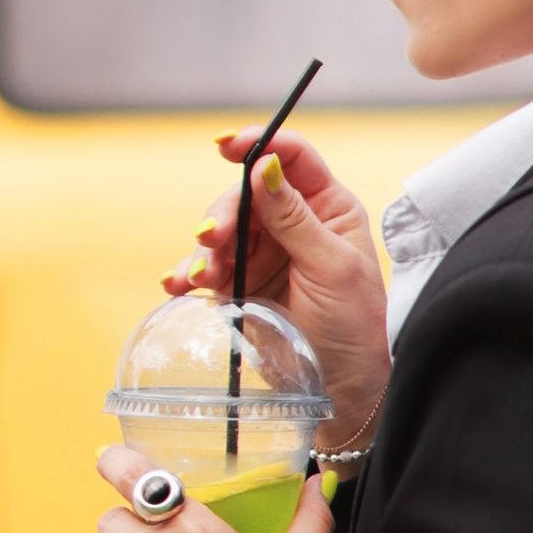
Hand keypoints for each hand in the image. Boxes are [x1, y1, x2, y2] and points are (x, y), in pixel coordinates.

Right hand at [169, 131, 389, 457]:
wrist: (341, 388)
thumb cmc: (354, 326)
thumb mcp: (332, 267)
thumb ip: (294, 217)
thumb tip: (266, 166)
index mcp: (327, 207)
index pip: (291, 158)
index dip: (259, 144)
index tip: (228, 145)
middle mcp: (292, 223)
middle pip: (244, 195)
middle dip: (223, 214)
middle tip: (213, 239)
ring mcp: (263, 253)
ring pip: (221, 230)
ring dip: (204, 250)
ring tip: (199, 277)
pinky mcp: (240, 284)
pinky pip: (206, 268)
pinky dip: (188, 273)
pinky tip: (178, 284)